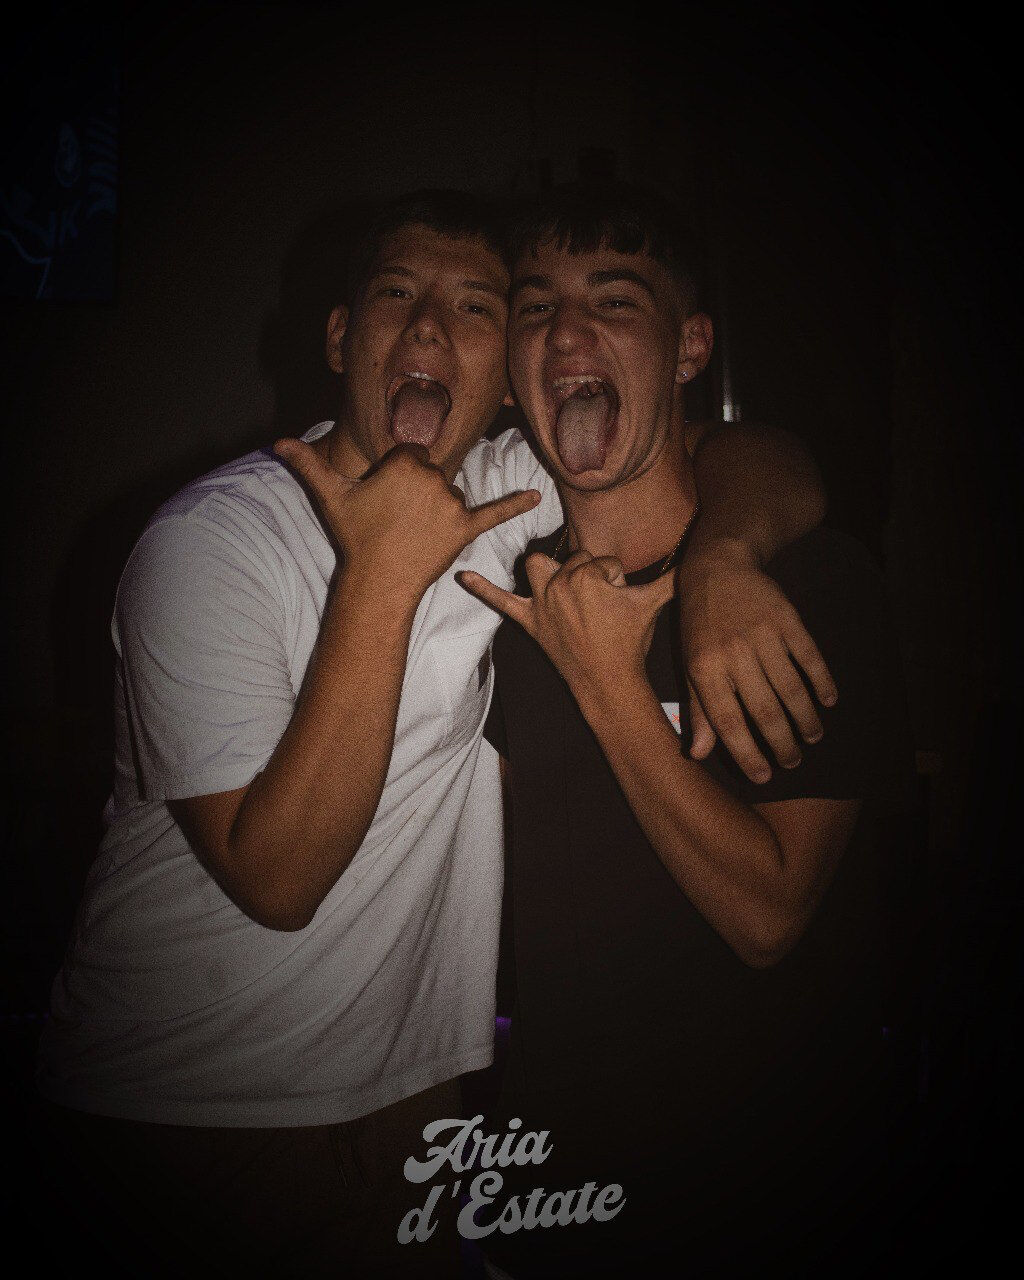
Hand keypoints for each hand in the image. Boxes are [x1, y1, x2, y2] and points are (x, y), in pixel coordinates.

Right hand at [275, 438, 539, 602]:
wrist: (377, 581)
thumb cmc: (354, 537)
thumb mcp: (330, 497)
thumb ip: (309, 464)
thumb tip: (277, 442)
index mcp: (405, 463)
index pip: (411, 455)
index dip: (397, 476)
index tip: (386, 499)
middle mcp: (433, 479)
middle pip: (431, 474)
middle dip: (416, 493)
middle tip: (397, 521)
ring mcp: (452, 505)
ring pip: (449, 495)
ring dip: (436, 510)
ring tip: (413, 535)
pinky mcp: (466, 529)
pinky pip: (494, 514)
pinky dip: (516, 506)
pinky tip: (538, 497)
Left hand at [460, 550, 673, 698]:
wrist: (608, 683)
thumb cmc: (630, 643)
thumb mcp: (652, 604)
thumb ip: (674, 578)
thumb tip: (700, 557)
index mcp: (589, 576)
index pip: (603, 560)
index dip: (616, 579)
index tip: (620, 603)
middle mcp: (560, 584)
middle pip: (575, 562)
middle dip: (591, 576)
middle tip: (603, 607)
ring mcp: (541, 603)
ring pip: (538, 566)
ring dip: (547, 571)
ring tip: (564, 585)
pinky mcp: (529, 622)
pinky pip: (499, 601)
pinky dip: (480, 588)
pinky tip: (461, 575)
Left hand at [677, 541, 836, 783]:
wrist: (718, 567)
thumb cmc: (699, 625)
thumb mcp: (690, 665)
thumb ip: (698, 711)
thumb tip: (698, 755)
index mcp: (704, 668)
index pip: (728, 722)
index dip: (747, 753)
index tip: (763, 777)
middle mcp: (734, 654)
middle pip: (764, 710)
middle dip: (782, 743)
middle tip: (792, 762)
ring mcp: (763, 635)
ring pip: (790, 688)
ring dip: (805, 719)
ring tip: (812, 738)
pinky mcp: (787, 619)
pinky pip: (809, 657)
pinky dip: (822, 681)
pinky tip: (828, 701)